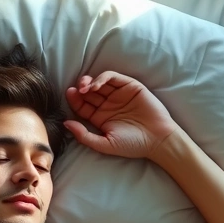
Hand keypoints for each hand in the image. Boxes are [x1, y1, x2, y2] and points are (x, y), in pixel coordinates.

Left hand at [64, 71, 181, 159]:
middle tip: (75, 90)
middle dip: (79, 89)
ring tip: (84, 87)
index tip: (69, 95)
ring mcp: (118, 95)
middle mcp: (107, 105)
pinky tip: (96, 86)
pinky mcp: (129, 86)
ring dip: (88, 82)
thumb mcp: (104, 144)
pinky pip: (112, 78)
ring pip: (99, 83)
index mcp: (100, 118)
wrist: (158, 139)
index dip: (74, 100)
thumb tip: (65, 123)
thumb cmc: (132, 145)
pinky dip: (102, 78)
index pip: (82, 106)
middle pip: (88, 93)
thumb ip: (84, 135)